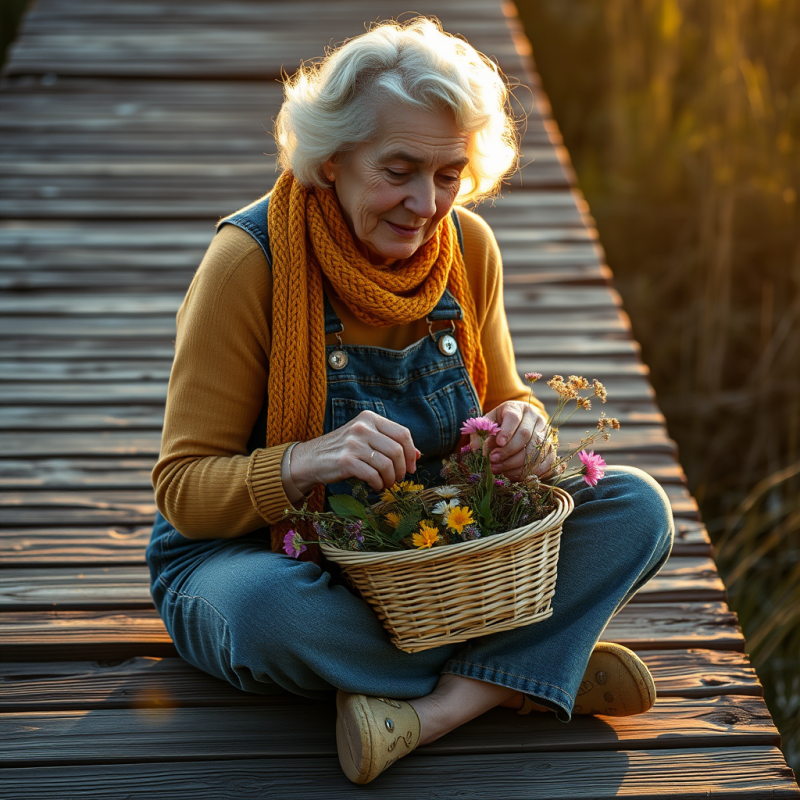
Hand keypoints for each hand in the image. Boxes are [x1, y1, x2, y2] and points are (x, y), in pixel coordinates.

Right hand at [290, 411, 420, 493]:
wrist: (310, 459)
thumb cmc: (342, 449)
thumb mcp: (365, 439)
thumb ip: (390, 443)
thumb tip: (418, 455)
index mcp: (369, 418)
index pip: (402, 433)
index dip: (411, 452)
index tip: (411, 467)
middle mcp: (362, 427)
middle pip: (397, 450)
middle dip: (401, 469)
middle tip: (397, 479)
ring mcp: (353, 443)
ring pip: (387, 464)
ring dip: (390, 479)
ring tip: (386, 484)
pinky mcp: (346, 460)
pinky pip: (373, 475)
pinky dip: (378, 484)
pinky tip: (375, 486)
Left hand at [469, 401, 552, 481]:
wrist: (520, 426)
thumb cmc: (501, 425)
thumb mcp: (489, 423)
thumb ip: (480, 433)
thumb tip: (475, 448)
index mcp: (517, 408)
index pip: (513, 418)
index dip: (506, 431)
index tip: (498, 443)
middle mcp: (535, 418)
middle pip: (525, 435)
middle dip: (508, 451)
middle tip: (493, 461)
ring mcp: (545, 432)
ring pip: (535, 450)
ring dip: (516, 463)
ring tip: (500, 470)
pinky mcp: (551, 447)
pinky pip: (545, 462)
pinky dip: (529, 471)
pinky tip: (514, 475)